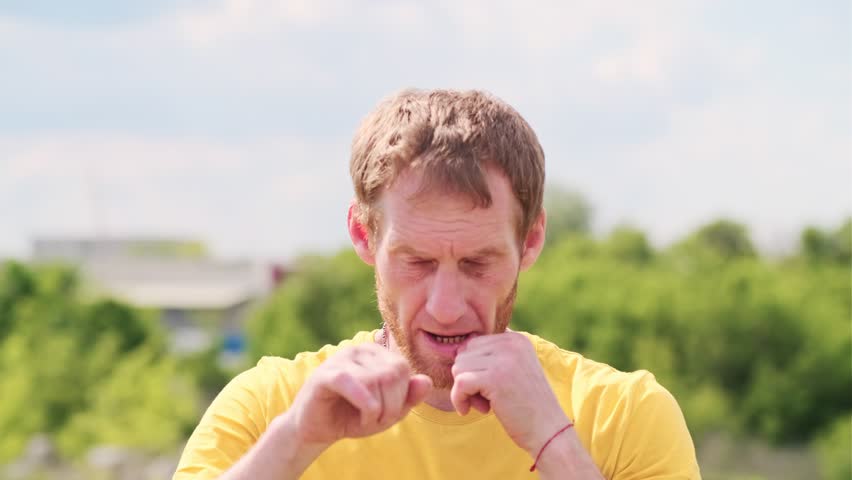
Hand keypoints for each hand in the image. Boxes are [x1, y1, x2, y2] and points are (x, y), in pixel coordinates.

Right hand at [284, 343, 431, 446]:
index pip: (403, 368)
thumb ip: (409, 397)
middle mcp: (359, 349)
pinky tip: (364, 418)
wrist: (316, 430)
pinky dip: (366, 405)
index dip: (402, 397)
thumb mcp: (388, 412)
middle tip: (377, 420)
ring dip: (378, 410)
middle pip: (393, 373)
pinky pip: (354, 383)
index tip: (388, 415)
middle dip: (392, 405)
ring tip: (367, 420)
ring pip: (376, 379)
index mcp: (376, 354)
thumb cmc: (352, 417)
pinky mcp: (325, 375)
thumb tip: (427, 381)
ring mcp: (341, 359)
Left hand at [450, 331, 570, 453]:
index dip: (474, 368)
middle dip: (467, 378)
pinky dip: (458, 399)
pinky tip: (468, 410)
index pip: (474, 343)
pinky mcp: (494, 378)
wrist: (548, 431)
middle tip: (484, 398)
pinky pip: (460, 383)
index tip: (486, 388)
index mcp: (516, 339)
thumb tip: (455, 349)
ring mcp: (504, 359)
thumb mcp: (513, 370)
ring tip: (484, 404)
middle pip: (463, 353)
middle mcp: (511, 343)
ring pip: (459, 367)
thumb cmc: (526, 404)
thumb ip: (491, 356)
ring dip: (464, 390)